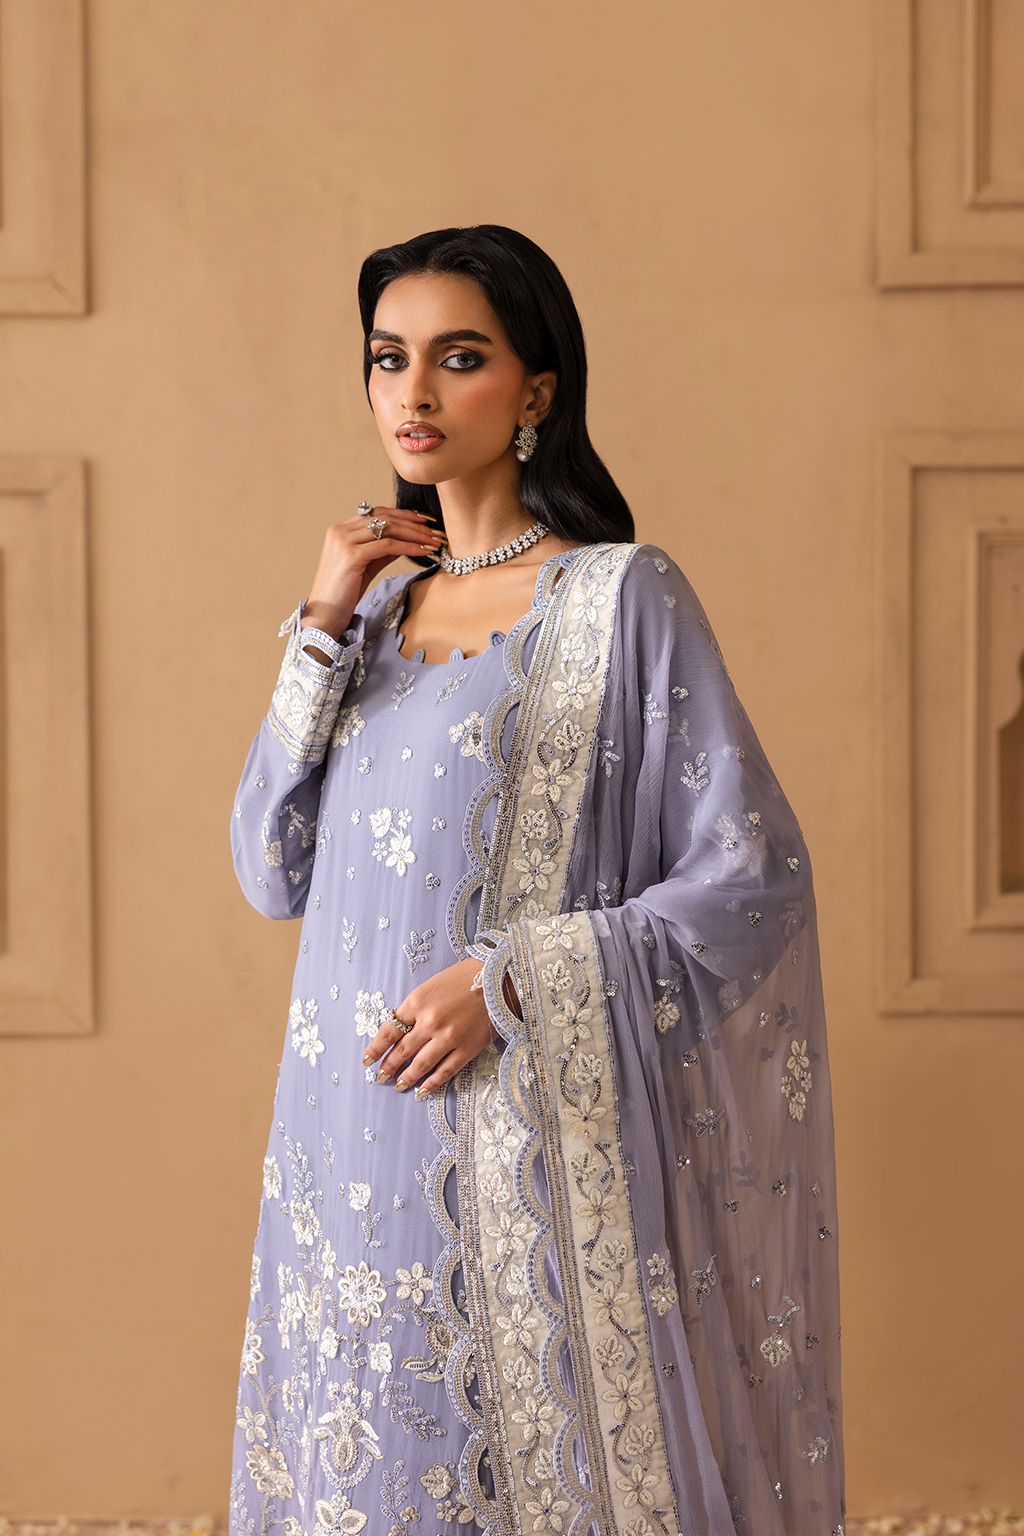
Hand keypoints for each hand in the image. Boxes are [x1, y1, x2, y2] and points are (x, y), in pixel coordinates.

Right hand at [299, 508, 444, 656]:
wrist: (325, 615)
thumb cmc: (344, 593)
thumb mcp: (366, 565)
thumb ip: (383, 550)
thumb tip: (408, 539)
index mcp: (340, 530)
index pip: (377, 513)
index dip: (403, 515)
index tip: (425, 520)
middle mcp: (340, 531)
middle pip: (384, 518)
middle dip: (413, 523)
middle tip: (435, 530)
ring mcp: (343, 542)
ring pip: (387, 529)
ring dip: (415, 534)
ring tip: (434, 541)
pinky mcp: (351, 556)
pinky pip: (387, 546)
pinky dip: (408, 547)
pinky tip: (422, 551)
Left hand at [363, 957, 499, 1097]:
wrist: (501, 979)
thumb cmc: (464, 977)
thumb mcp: (431, 985)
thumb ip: (414, 1007)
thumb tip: (399, 1028)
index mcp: (417, 1002)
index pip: (389, 1031)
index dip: (375, 1048)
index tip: (367, 1060)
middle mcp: (430, 1022)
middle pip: (402, 1051)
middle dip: (388, 1066)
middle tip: (379, 1077)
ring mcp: (448, 1038)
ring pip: (420, 1065)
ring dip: (406, 1078)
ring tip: (397, 1086)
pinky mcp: (466, 1049)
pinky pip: (444, 1071)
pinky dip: (431, 1083)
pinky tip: (422, 1090)